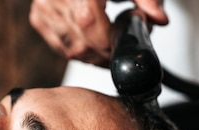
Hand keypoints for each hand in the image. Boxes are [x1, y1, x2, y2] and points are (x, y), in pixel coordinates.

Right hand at [29, 0, 167, 66]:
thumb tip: (159, 19)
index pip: (88, 21)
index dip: (107, 40)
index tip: (121, 43)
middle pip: (81, 41)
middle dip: (106, 52)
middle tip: (120, 42)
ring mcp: (44, 6)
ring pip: (71, 50)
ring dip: (94, 55)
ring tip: (108, 39)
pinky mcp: (38, 16)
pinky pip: (61, 48)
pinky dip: (79, 50)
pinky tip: (91, 39)